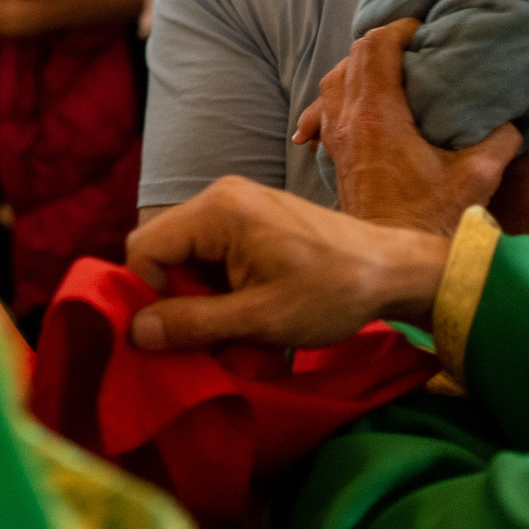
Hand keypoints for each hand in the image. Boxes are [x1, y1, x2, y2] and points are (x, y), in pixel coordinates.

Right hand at [125, 177, 445, 351]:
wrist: (393, 272)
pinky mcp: (252, 217)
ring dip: (198, 295)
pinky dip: (218, 284)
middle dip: (175, 296)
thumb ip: (193, 323)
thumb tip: (135, 332)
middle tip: (208, 333)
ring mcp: (237, 203)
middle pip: (163, 249)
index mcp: (217, 210)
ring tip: (235, 323)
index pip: (145, 248)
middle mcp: (220, 195)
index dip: (149, 295)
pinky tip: (247, 307)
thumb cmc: (331, 293)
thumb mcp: (259, 318)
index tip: (178, 332)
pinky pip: (211, 251)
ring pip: (186, 255)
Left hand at [290, 22, 518, 234]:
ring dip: (359, 66)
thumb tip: (510, 118)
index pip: (376, 46)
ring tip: (390, 69)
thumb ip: (499, 139)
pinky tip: (354, 106)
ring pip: (334, 81)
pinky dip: (340, 97)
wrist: (389, 264)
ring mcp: (336, 139)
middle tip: (414, 44)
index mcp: (379, 114)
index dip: (400, 29)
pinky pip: (326, 111)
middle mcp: (349, 120)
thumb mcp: (478, 177)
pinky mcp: (334, 157)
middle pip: (353, 56)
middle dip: (383, 42)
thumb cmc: (432, 221)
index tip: (425, 30)